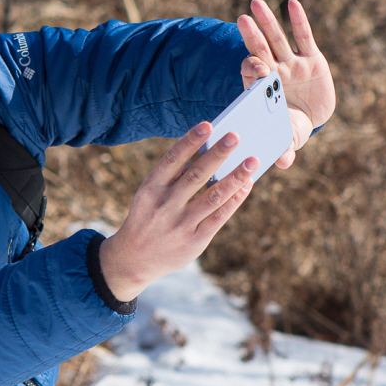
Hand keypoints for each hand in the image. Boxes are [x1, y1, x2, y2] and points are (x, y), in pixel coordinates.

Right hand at [100, 122, 256, 302]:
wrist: (133, 259)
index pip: (173, 159)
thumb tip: (203, 158)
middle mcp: (166, 204)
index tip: (208, 125)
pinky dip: (235, 200)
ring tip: (252, 162)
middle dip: (218, 154)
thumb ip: (171, 178)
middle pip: (197, 175)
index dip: (190, 141)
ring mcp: (181, 224)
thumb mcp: (148, 196)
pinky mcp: (195, 241)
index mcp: (151, 188)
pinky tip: (246, 186)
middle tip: (236, 136)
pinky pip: (220, 217)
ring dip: (235, 177)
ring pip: (214, 196)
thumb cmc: (147, 219)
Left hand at [237, 0, 335, 169]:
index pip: (253, 75)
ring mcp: (291, 64)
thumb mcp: (290, 140)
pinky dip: (298, 21)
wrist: (311, 119)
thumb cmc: (292, 129)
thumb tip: (282, 162)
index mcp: (263, 91)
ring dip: (267, 22)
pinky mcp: (311, 59)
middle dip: (251, 36)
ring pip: (277, 39)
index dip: (253, 69)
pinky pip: (304, 37)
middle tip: (242, 21)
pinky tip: (293, 3)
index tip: (257, 67)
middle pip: (260, 51)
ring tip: (256, 3)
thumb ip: (285, 149)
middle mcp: (275, 73)